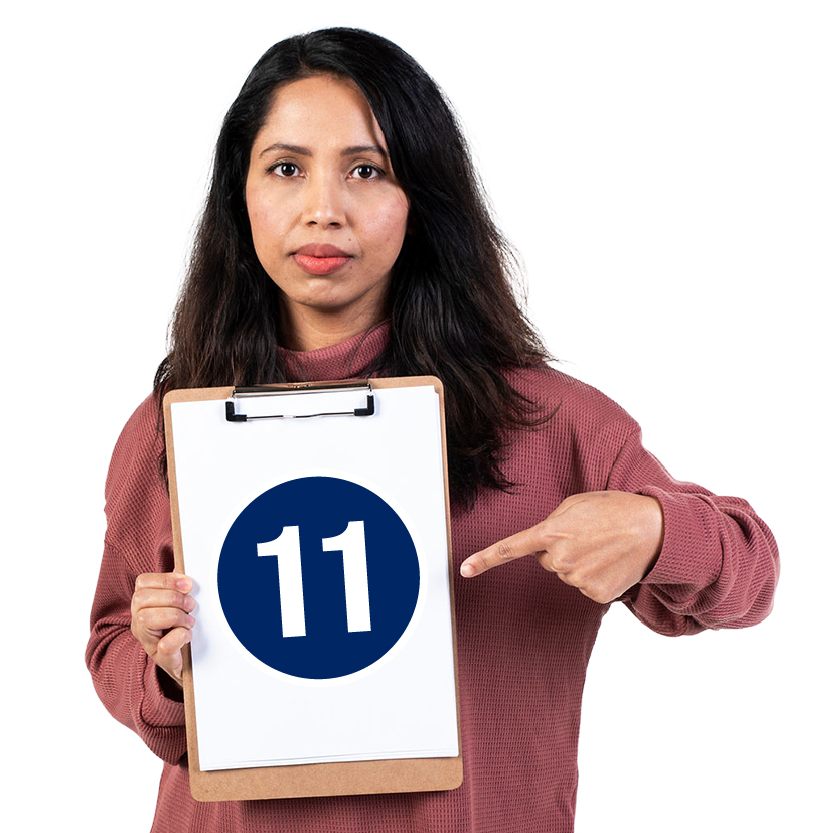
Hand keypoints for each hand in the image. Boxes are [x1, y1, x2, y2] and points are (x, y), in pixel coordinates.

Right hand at [130, 572, 194, 687]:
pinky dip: (180, 636)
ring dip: (175, 616)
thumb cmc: (180, 629)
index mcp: (143, 604)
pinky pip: (165, 644)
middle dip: (172, 598)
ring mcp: (146, 640)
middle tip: (190, 605)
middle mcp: (138, 621)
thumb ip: (179, 589)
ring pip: (147, 619)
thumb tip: (186, 576)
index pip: (143, 583)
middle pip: (142, 599)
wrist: (185, 662)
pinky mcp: (159, 657)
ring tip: (188, 621)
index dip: (166, 580)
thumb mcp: (178, 605)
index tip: (187, 584)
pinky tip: (187, 635)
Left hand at [459, 491, 663, 603]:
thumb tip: (545, 544)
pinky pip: (584, 586)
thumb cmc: (615, 509)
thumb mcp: (577, 504)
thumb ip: (553, 522)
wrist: (654, 530)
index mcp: (552, 532)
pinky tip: (611, 563)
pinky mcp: (594, 594)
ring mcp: (577, 579)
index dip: (485, 560)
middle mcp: (560, 559)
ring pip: (566, 574)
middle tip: (588, 536)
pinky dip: (595, 577)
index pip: (511, 548)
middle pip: (546, 560)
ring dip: (579, 562)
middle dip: (561, 549)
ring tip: (603, 546)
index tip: (464, 570)